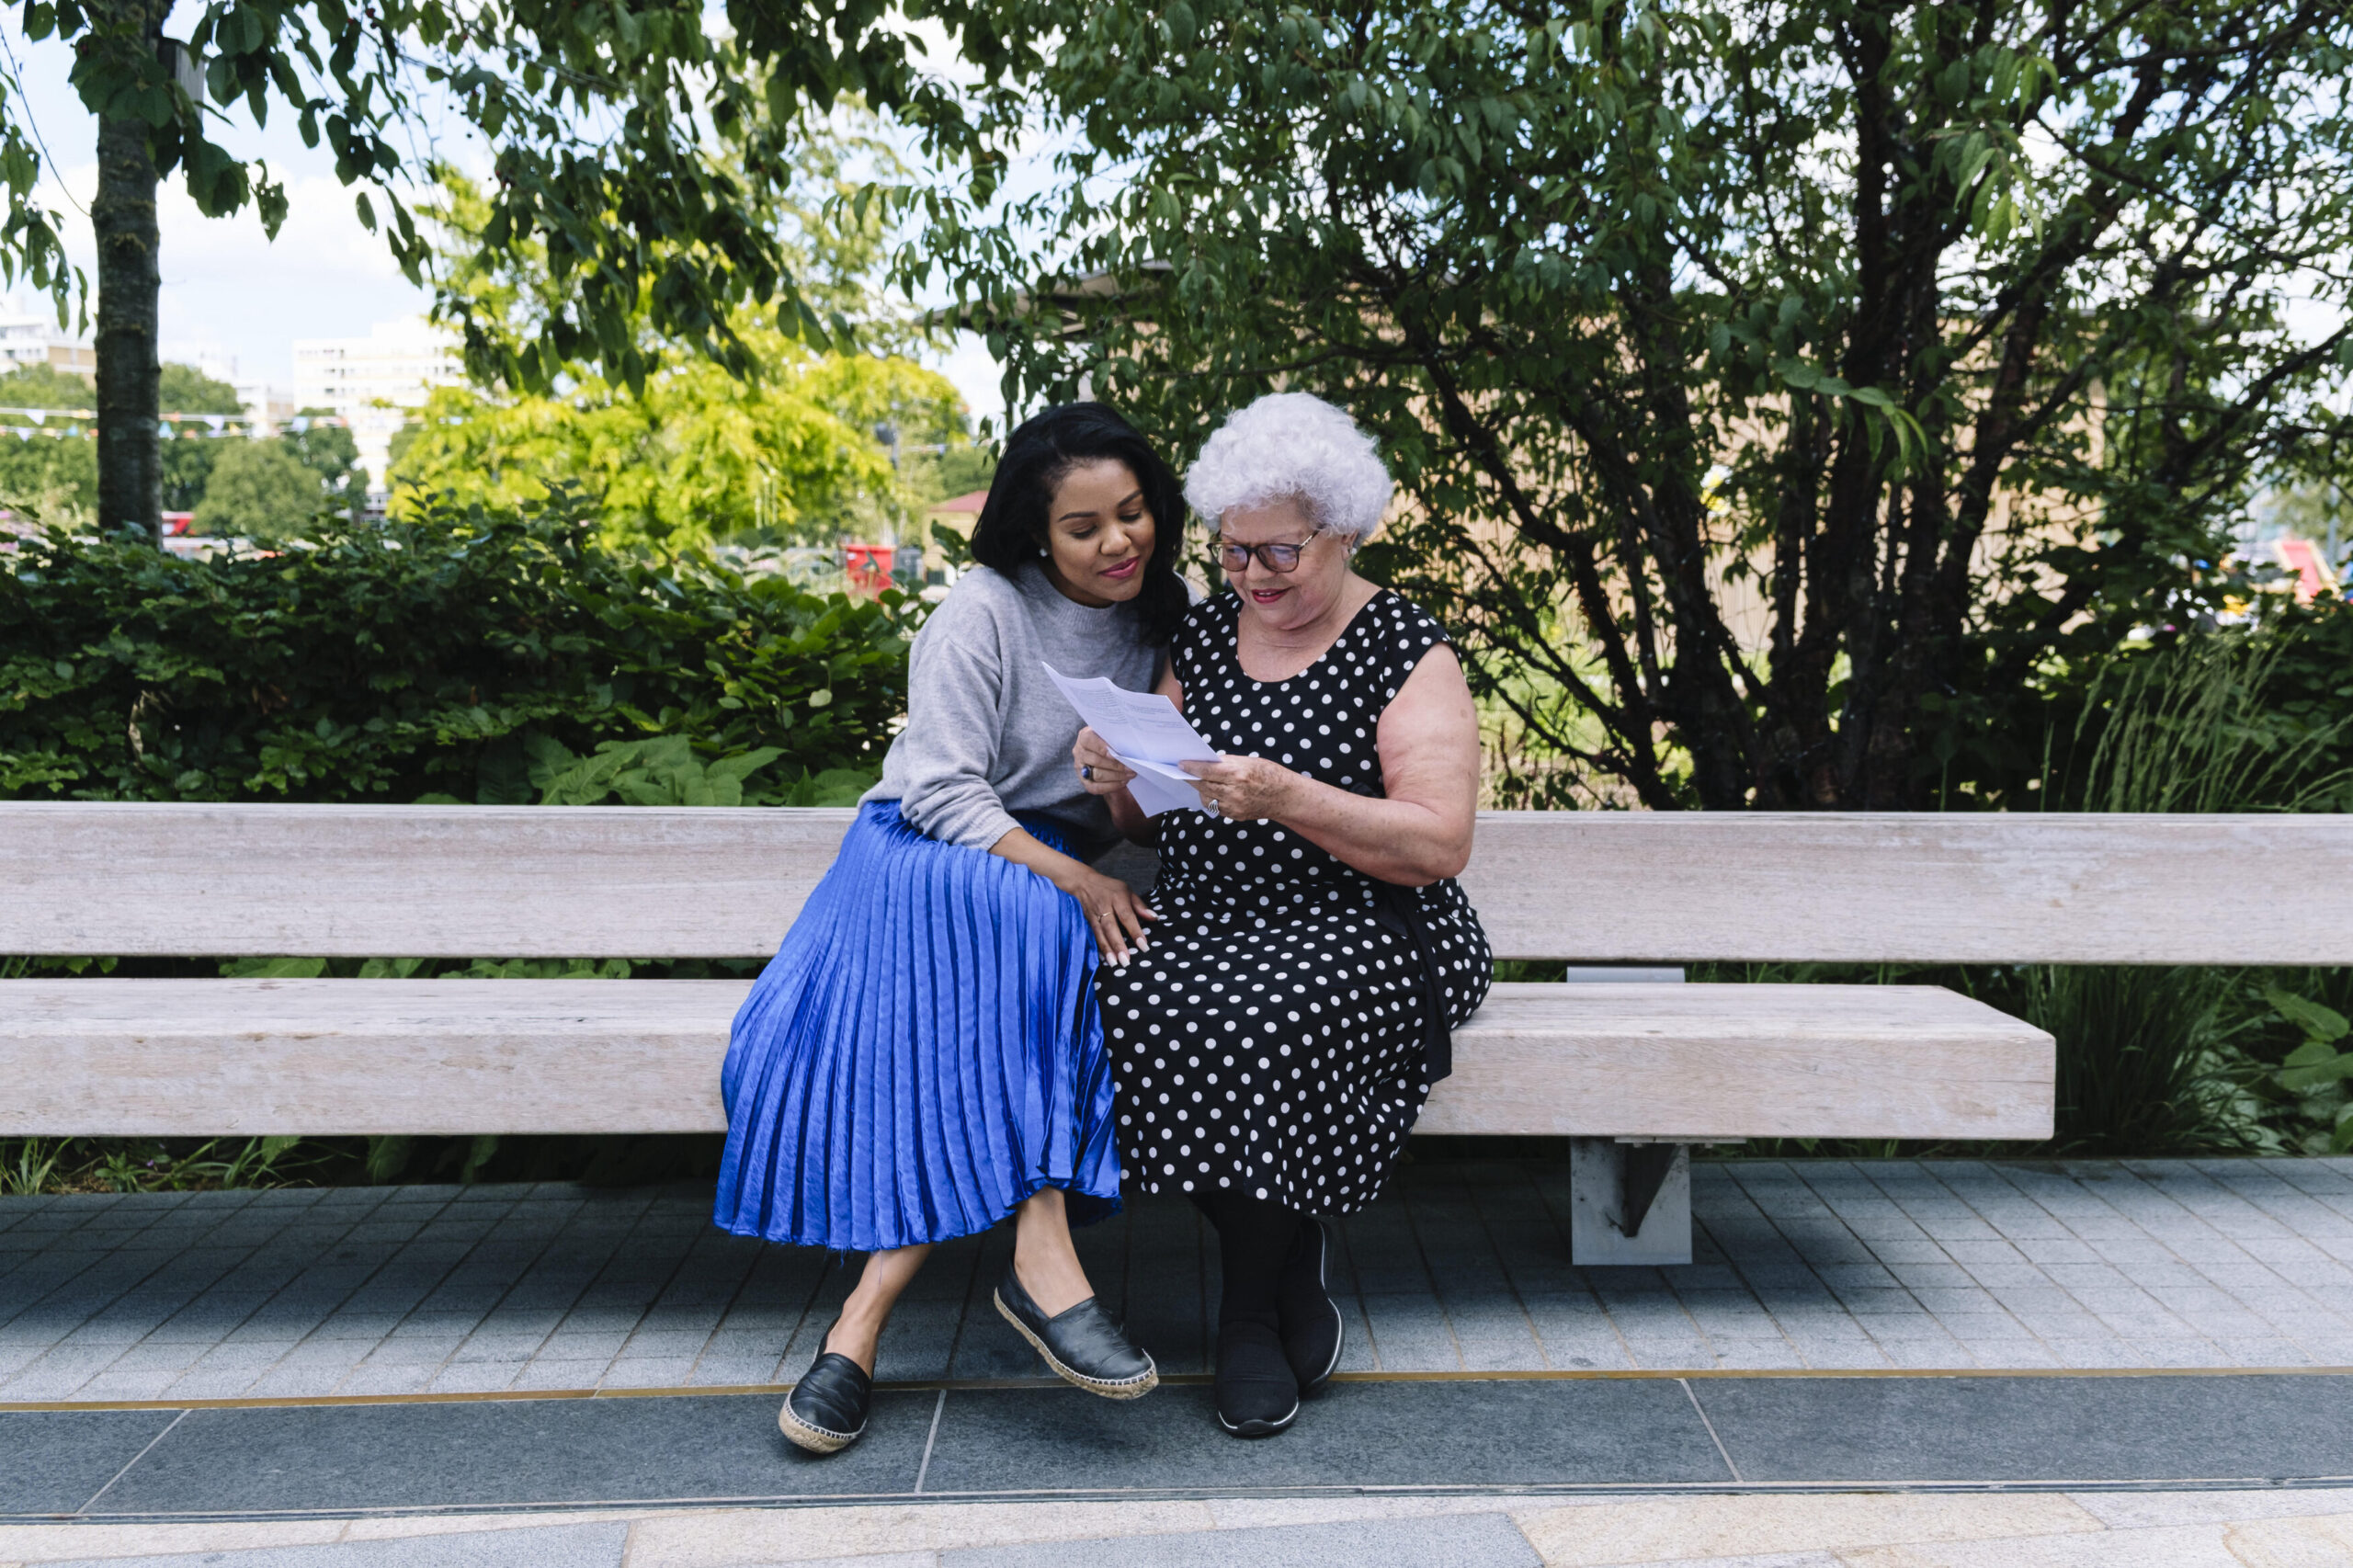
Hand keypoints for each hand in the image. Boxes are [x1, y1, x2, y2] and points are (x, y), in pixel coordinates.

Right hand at [1057, 864, 1158, 965]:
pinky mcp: (1087, 921)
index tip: (1143, 945)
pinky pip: (1092, 936)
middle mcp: (1104, 907)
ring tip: (1115, 963)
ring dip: (1107, 950)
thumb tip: (1154, 918)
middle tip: (1126, 960)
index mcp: (1117, 898)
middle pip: (1111, 927)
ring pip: (1100, 934)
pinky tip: (1103, 958)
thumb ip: (1140, 906)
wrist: (1083, 883)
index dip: (1135, 931)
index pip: (1127, 916)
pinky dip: (1098, 947)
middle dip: (1118, 945)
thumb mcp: (1127, 890)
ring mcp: (1094, 915)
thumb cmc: (1109, 888)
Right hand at [1072, 727, 1135, 796]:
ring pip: (1097, 774)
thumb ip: (1115, 738)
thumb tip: (1126, 745)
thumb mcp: (1111, 735)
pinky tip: (1123, 782)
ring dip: (1116, 776)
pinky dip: (1111, 786)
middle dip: (1115, 765)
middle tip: (1130, 766)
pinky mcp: (1085, 782)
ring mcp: (1080, 768)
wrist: (1107, 755)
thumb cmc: (1111, 742)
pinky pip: (1096, 788)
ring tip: (1130, 774)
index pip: (1088, 739)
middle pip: (1096, 760)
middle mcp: (1080, 752)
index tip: (1115, 752)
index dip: (1101, 746)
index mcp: (1084, 736)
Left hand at [1180, 754, 1299, 821]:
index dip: (1192, 767)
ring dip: (1201, 790)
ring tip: (1200, 782)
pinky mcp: (1236, 816)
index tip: (1181, 764)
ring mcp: (1235, 807)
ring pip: (1207, 799)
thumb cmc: (1269, 774)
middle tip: (1183, 772)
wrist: (1287, 797)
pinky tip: (1215, 792)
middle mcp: (1235, 792)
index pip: (1207, 771)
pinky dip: (1212, 799)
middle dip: (1192, 779)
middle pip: (1203, 786)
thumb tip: (1206, 763)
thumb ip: (1227, 763)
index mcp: (1238, 775)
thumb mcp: (1249, 761)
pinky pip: (1216, 808)